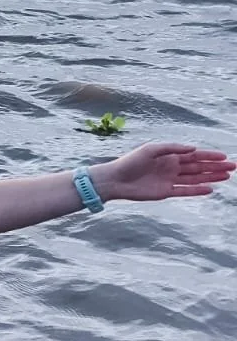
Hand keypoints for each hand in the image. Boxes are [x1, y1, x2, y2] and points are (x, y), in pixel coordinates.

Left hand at [93, 143, 232, 201]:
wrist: (115, 179)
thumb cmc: (130, 161)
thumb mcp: (151, 149)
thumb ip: (173, 148)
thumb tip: (194, 148)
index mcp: (169, 156)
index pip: (194, 155)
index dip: (210, 156)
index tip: (225, 157)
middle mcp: (172, 167)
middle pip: (198, 167)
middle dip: (216, 167)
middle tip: (234, 167)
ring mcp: (170, 180)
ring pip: (195, 178)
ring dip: (211, 177)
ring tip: (227, 177)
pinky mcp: (165, 192)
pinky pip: (185, 191)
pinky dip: (197, 190)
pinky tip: (210, 189)